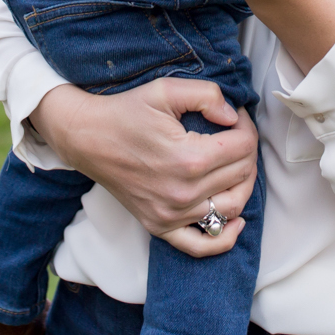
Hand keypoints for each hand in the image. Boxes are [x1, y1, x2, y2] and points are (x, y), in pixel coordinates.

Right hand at [26, 79, 257, 257]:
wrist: (87, 137)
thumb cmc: (125, 112)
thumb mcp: (166, 89)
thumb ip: (208, 95)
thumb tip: (234, 117)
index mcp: (189, 158)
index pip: (244, 147)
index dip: (247, 127)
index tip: (236, 118)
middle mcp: (183, 193)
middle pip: (242, 175)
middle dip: (247, 150)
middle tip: (235, 135)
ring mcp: (172, 215)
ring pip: (232, 207)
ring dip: (243, 184)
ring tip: (236, 165)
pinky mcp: (160, 226)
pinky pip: (201, 245)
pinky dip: (225, 237)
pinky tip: (237, 221)